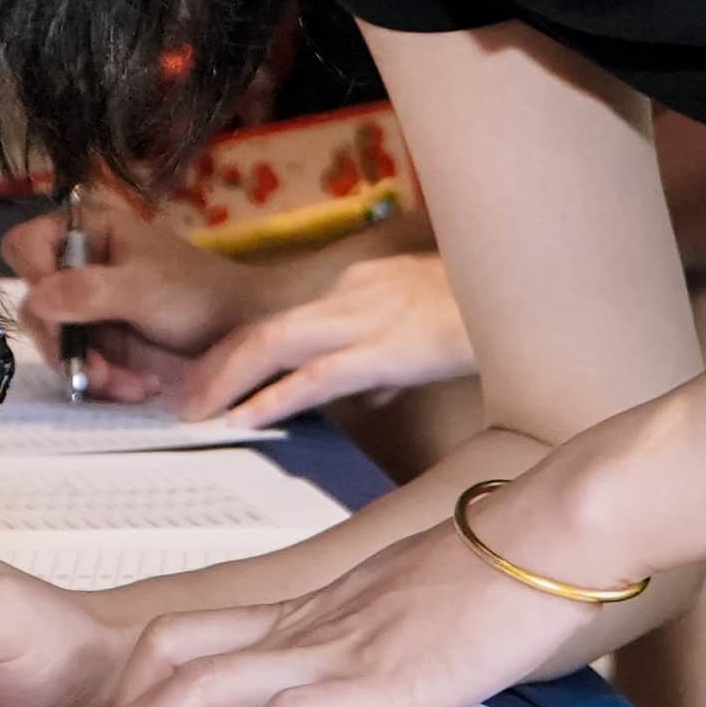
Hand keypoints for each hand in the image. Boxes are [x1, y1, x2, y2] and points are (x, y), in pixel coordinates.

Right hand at [0, 185, 305, 392]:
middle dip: (67, 344)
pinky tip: (137, 386)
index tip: (57, 310)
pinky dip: (104, 382)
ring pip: (57, 344)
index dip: (34, 277)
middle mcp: (79, 266)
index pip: (25, 245)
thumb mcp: (143, 289)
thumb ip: (89, 291)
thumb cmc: (198, 293)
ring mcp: (87, 307)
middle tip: (97, 371)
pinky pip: (80, 365)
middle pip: (35, 306)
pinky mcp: (101, 341)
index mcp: (87, 231)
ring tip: (131, 385)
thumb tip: (36, 299)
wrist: (242, 328)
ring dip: (88, 370)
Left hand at [4, 498, 624, 706]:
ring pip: (195, 690)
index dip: (111, 699)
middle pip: (157, 668)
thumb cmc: (487, 579)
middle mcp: (296, 627)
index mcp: (297, 615)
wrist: (546, 542)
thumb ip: (348, 653)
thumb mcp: (393, 617)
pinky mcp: (372, 678)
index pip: (173, 648)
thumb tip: (320, 699)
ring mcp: (330, 648)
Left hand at [170, 254, 475, 424]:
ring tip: (194, 412)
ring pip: (273, 344)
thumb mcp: (424, 330)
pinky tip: (245, 418)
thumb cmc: (484, 314)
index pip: (281, 319)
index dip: (236, 350)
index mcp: (359, 288)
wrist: (527, 293)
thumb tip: (368, 391)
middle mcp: (351, 295)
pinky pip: (318, 375)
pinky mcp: (387, 349)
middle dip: (213, 364)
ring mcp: (366, 319)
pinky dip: (275, 397)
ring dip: (225, 379)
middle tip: (179, 400)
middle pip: (261, 327)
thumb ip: (388, 359)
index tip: (205, 377)